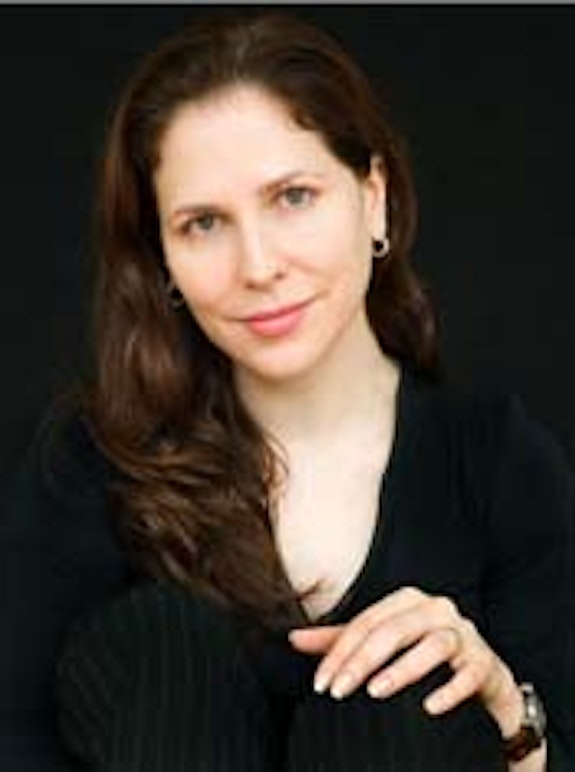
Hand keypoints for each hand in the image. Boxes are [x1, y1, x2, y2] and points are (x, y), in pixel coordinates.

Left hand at [289, 587, 521, 732]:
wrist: (482, 678)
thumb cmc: (425, 657)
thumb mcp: (383, 644)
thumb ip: (342, 641)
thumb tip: (293, 639)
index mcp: (407, 601)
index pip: (367, 622)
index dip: (340, 651)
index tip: (321, 683)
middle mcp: (436, 609)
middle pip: (394, 630)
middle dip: (362, 661)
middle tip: (339, 691)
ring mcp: (464, 634)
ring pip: (433, 644)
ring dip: (403, 669)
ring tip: (377, 692)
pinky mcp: (485, 662)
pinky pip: (469, 672)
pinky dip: (449, 689)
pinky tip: (429, 708)